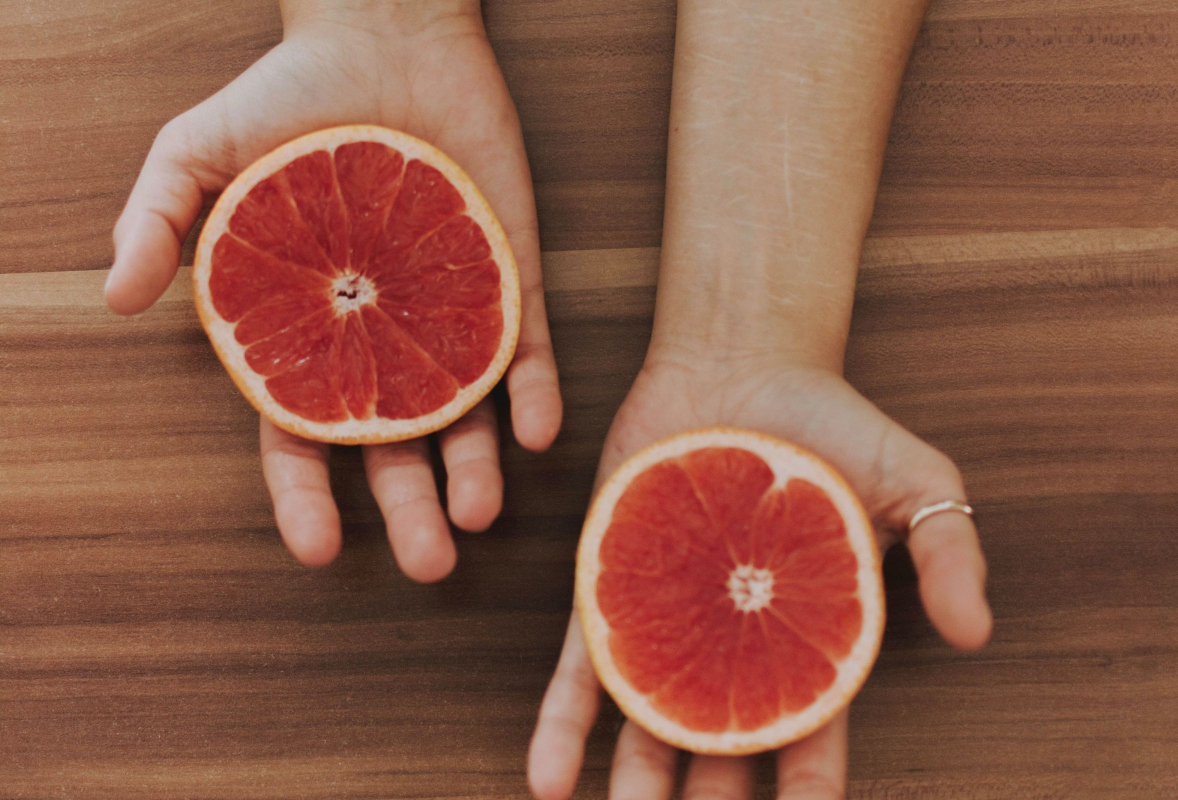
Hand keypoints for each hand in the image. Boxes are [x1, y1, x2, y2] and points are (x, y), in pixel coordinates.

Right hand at [105, 1, 560, 578]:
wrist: (386, 35)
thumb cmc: (287, 97)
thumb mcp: (197, 153)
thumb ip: (157, 223)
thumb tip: (114, 299)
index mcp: (309, 331)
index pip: (303, 432)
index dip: (305, 495)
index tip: (316, 550)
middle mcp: (383, 338)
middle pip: (395, 442)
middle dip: (410, 508)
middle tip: (429, 566)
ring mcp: (451, 313)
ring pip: (467, 411)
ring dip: (477, 467)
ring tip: (479, 516)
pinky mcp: (512, 277)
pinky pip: (529, 346)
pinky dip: (535, 390)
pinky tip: (536, 432)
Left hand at [527, 350, 991, 798]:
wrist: (741, 364)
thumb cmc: (834, 424)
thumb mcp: (916, 479)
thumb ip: (949, 551)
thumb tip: (976, 634)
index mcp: (808, 635)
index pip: (810, 728)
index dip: (809, 785)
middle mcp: (733, 642)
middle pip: (721, 745)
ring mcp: (668, 618)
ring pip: (647, 721)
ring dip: (632, 784)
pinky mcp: (609, 583)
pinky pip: (583, 660)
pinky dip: (566, 718)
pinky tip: (548, 774)